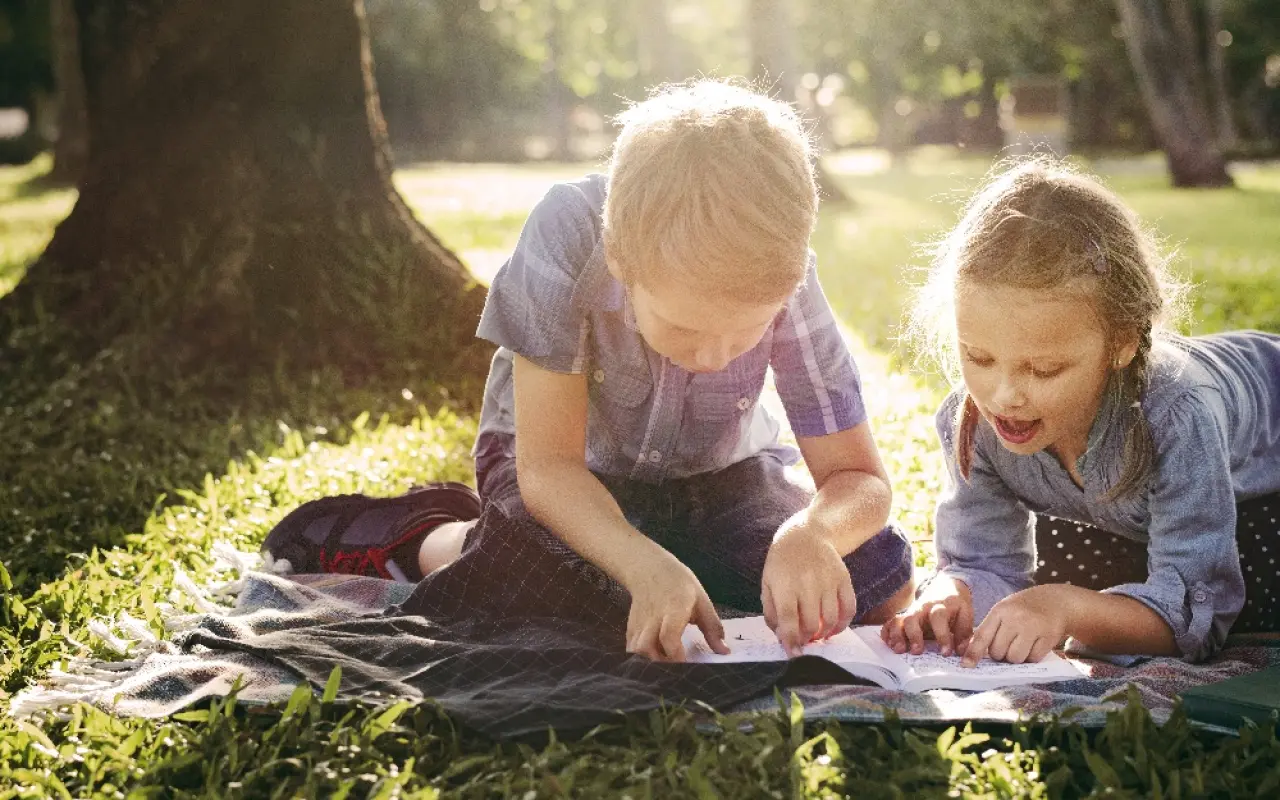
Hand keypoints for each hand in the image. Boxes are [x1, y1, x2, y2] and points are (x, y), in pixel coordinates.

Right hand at [623, 548, 727, 661]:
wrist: (649, 568)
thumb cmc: (679, 583)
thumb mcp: (701, 600)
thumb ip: (713, 628)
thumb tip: (724, 652)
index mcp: (674, 608)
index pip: (669, 636)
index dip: (676, 654)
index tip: (687, 665)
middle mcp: (653, 618)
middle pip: (646, 647)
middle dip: (660, 664)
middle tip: (677, 669)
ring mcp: (639, 623)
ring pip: (636, 650)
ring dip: (650, 662)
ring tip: (666, 663)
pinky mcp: (631, 626)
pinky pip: (631, 648)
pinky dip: (642, 657)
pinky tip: (655, 657)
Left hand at [762, 524, 855, 657]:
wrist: (806, 535)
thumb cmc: (782, 563)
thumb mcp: (767, 584)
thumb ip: (771, 612)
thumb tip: (782, 637)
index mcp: (785, 585)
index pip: (789, 621)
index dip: (791, 642)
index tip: (794, 655)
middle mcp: (808, 583)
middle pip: (810, 624)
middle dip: (806, 639)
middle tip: (803, 641)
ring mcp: (828, 581)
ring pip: (830, 619)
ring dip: (823, 634)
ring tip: (817, 636)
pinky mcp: (844, 579)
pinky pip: (849, 608)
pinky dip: (843, 624)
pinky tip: (833, 628)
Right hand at [880, 575, 972, 657]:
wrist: (944, 588)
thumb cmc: (955, 606)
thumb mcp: (965, 614)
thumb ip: (964, 632)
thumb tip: (961, 651)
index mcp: (940, 607)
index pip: (938, 618)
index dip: (941, 635)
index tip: (945, 653)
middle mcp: (922, 609)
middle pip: (912, 618)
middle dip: (913, 635)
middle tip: (916, 651)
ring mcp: (910, 612)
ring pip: (898, 620)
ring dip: (896, 635)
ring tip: (899, 650)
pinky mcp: (903, 616)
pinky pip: (890, 623)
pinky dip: (887, 633)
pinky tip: (888, 644)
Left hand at [961, 584, 1071, 666]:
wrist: (1055, 601)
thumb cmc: (1023, 609)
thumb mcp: (1004, 612)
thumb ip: (989, 630)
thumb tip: (972, 655)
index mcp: (1000, 611)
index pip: (982, 636)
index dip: (973, 653)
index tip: (966, 665)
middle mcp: (1015, 618)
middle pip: (998, 652)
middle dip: (1000, 654)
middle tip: (1008, 645)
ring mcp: (1032, 627)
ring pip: (1015, 658)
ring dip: (1016, 658)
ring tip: (1021, 645)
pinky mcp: (1048, 636)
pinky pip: (1033, 659)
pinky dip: (1032, 657)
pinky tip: (1035, 644)